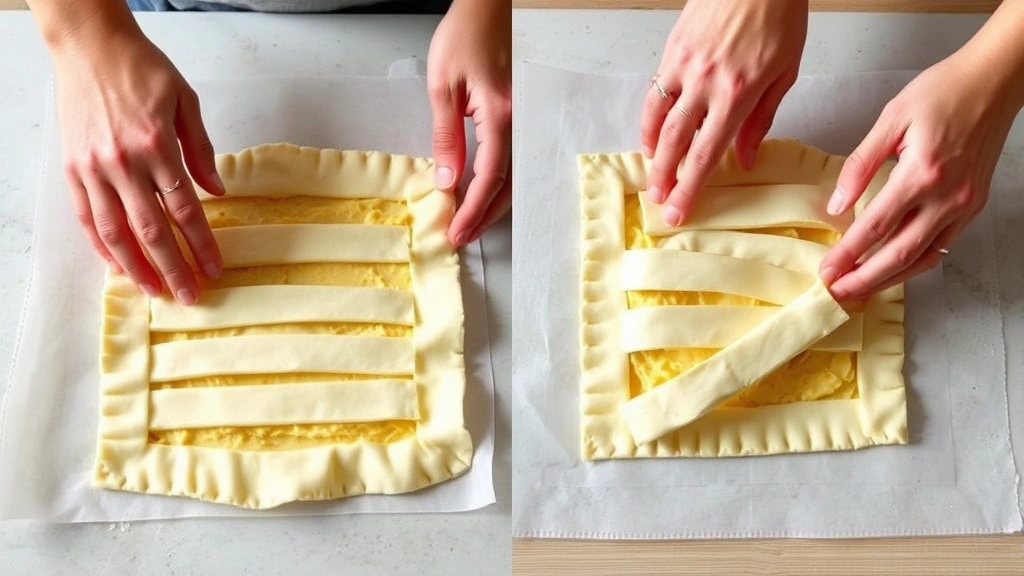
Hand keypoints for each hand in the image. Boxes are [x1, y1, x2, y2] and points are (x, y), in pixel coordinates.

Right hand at [54, 29, 223, 304]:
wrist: (90, 47)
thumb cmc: (142, 69)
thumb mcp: (185, 101)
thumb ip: (202, 150)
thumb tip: (217, 191)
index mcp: (157, 146)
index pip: (184, 209)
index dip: (201, 243)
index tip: (214, 268)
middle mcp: (123, 163)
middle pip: (151, 230)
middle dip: (173, 268)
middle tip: (189, 296)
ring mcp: (93, 168)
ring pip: (115, 231)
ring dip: (136, 266)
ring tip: (155, 291)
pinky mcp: (72, 168)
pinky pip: (87, 216)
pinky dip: (101, 245)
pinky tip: (117, 265)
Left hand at [427, 0, 511, 245]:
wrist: (488, 8)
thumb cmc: (464, 37)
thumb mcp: (443, 87)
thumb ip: (447, 137)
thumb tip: (447, 180)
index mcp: (501, 114)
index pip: (489, 175)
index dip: (472, 208)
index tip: (456, 229)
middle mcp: (520, 122)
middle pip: (509, 184)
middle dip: (484, 215)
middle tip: (461, 235)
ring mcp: (525, 120)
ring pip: (516, 176)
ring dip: (493, 204)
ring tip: (469, 222)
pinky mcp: (520, 118)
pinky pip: (514, 159)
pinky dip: (499, 184)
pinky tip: (482, 194)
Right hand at [643, 0, 807, 225]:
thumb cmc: (779, 17)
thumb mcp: (785, 72)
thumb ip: (761, 119)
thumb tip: (744, 159)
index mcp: (738, 93)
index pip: (706, 153)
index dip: (690, 187)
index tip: (679, 210)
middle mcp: (705, 83)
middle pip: (675, 142)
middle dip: (664, 177)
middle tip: (658, 202)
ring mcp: (684, 66)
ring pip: (657, 119)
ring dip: (652, 151)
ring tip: (652, 172)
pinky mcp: (672, 51)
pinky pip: (654, 93)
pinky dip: (649, 118)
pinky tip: (652, 134)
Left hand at [819, 49, 1021, 300]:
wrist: (995, 81)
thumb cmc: (943, 92)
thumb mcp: (891, 119)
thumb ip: (860, 165)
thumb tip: (836, 204)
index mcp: (922, 173)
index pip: (875, 226)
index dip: (848, 254)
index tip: (826, 271)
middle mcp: (947, 197)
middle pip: (898, 254)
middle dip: (864, 279)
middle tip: (835, 294)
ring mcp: (964, 206)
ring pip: (922, 259)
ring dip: (888, 279)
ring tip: (858, 291)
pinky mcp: (972, 207)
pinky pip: (940, 247)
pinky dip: (914, 264)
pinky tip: (891, 270)